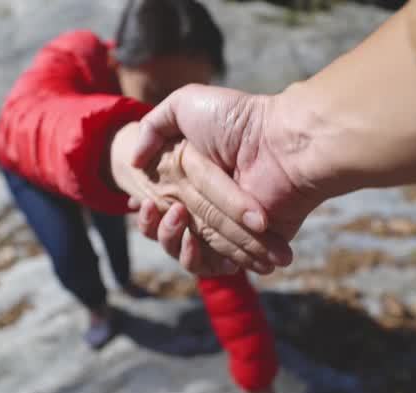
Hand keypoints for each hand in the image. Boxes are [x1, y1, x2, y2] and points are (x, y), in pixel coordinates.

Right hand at [111, 123, 291, 276]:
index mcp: (193, 180)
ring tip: (180, 217)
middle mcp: (208, 205)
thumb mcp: (185, 104)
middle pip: (170, 231)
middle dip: (161, 225)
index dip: (147, 212)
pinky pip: (212, 265)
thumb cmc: (236, 120)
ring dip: (174, 241)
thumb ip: (153, 125)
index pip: (160, 207)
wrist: (280, 141)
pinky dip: (198, 260)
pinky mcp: (245, 245)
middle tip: (173, 206)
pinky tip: (192, 241)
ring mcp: (226, 226)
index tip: (142, 203)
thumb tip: (135, 160)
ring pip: (186, 251)